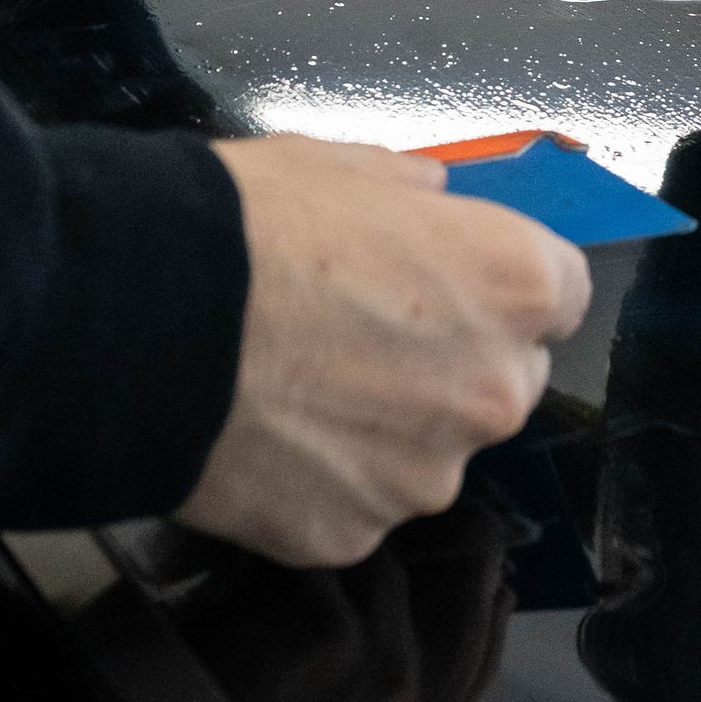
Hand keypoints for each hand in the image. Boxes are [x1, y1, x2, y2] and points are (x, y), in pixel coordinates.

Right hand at [178, 137, 590, 566]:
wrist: (140, 322)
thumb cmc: (245, 228)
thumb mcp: (343, 167)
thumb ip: (413, 193)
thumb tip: (434, 198)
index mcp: (513, 284)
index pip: (560, 294)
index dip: (503, 285)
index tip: (458, 282)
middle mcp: (493, 389)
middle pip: (504, 379)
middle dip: (452, 360)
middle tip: (363, 334)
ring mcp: (425, 474)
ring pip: (430, 449)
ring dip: (388, 426)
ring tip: (299, 386)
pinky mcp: (354, 534)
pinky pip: (359, 502)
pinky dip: (325, 477)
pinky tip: (268, 434)